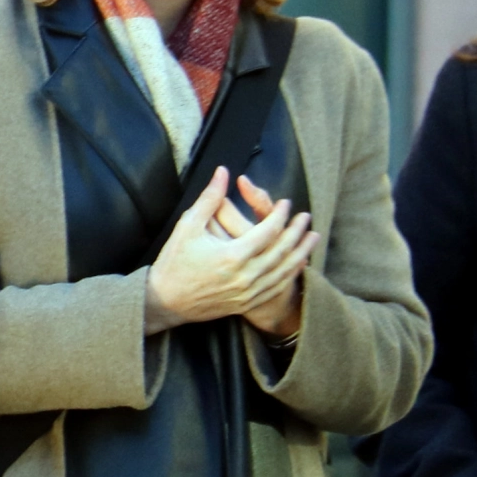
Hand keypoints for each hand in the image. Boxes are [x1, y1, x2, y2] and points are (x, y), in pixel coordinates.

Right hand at [142, 168, 317, 334]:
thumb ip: (209, 199)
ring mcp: (247, 292)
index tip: (286, 204)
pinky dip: (291, 274)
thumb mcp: (187, 227)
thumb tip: (223, 172)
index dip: (280, 214)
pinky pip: (276, 287)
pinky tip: (298, 263)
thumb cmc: (173, 263)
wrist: (164, 301)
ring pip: (284, 270)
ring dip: (301, 252)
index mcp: (232, 255)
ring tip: (312, 238)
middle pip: (282, 250)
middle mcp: (244, 276)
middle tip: (306, 217)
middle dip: (297, 232)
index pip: (268, 230)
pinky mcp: (246, 303)